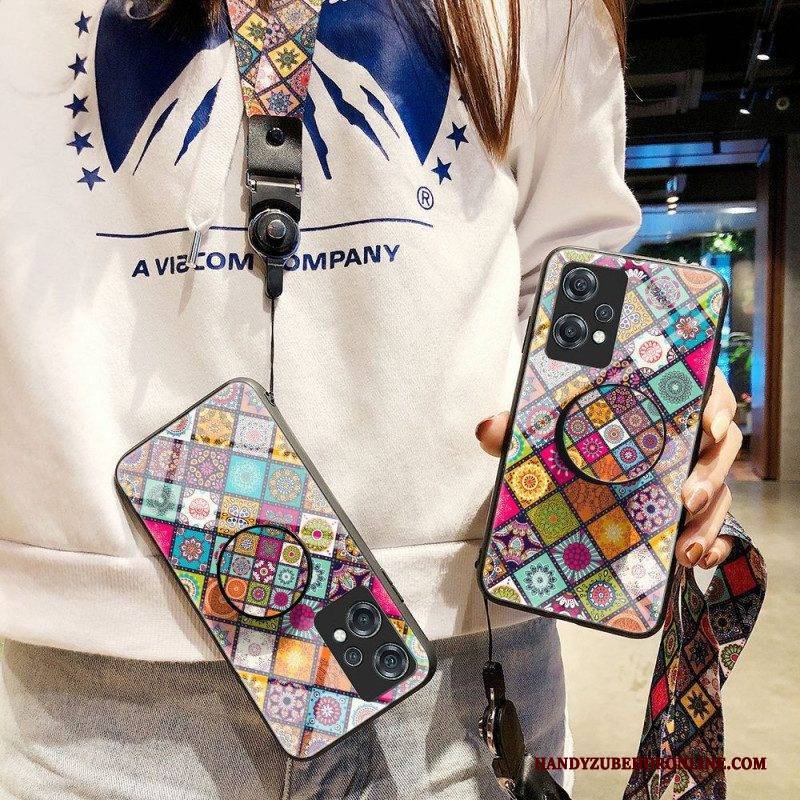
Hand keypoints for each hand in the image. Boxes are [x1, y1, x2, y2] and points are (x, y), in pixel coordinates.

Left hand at [475, 368, 741, 570]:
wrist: (577, 455)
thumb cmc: (574, 426)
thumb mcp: (548, 425)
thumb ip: (520, 424)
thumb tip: (486, 430)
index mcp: (662, 395)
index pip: (703, 389)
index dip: (714, 404)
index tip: (705, 424)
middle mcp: (685, 431)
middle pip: (720, 445)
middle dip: (709, 473)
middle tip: (685, 497)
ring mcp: (691, 469)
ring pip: (720, 489)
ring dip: (710, 518)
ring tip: (686, 548)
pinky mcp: (689, 505)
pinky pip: (714, 524)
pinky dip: (712, 543)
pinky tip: (695, 561)